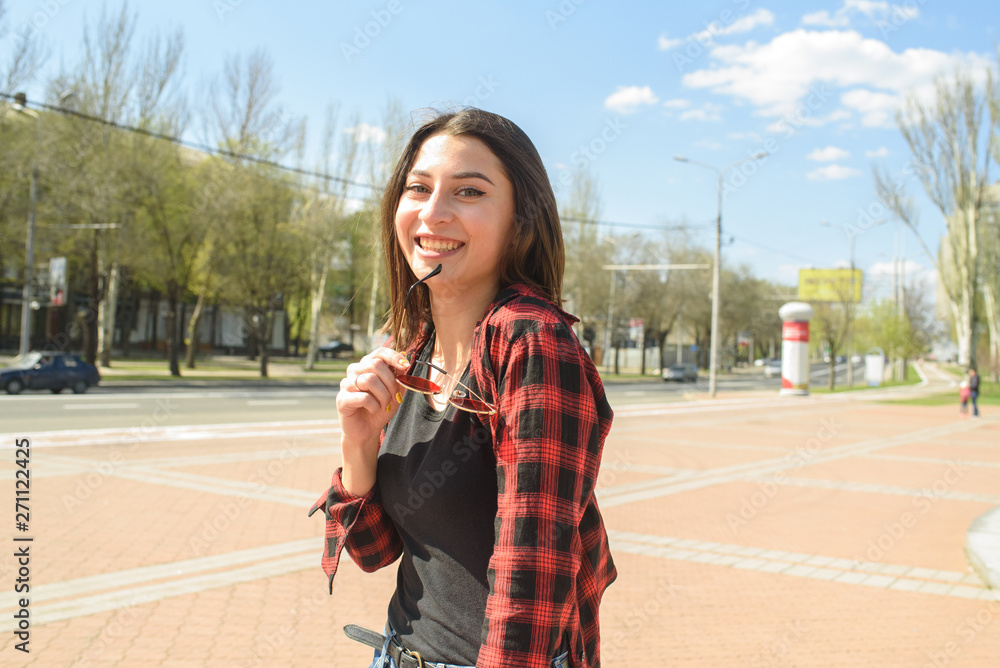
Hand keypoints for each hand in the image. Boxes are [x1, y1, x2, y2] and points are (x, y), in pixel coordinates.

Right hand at [337, 347, 410, 494]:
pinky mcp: (342, 399)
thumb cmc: (380, 409)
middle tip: (394, 396)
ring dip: (383, 395)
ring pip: (369, 380)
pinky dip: (374, 405)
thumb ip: (400, 377)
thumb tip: (405, 363)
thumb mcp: (395, 392)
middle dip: (390, 382)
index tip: (405, 366)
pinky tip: (373, 410)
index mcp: (367, 365)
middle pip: (375, 364)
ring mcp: (346, 384)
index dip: (393, 356)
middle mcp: (354, 371)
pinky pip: (363, 397)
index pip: (379, 352)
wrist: (367, 431)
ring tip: (384, 405)